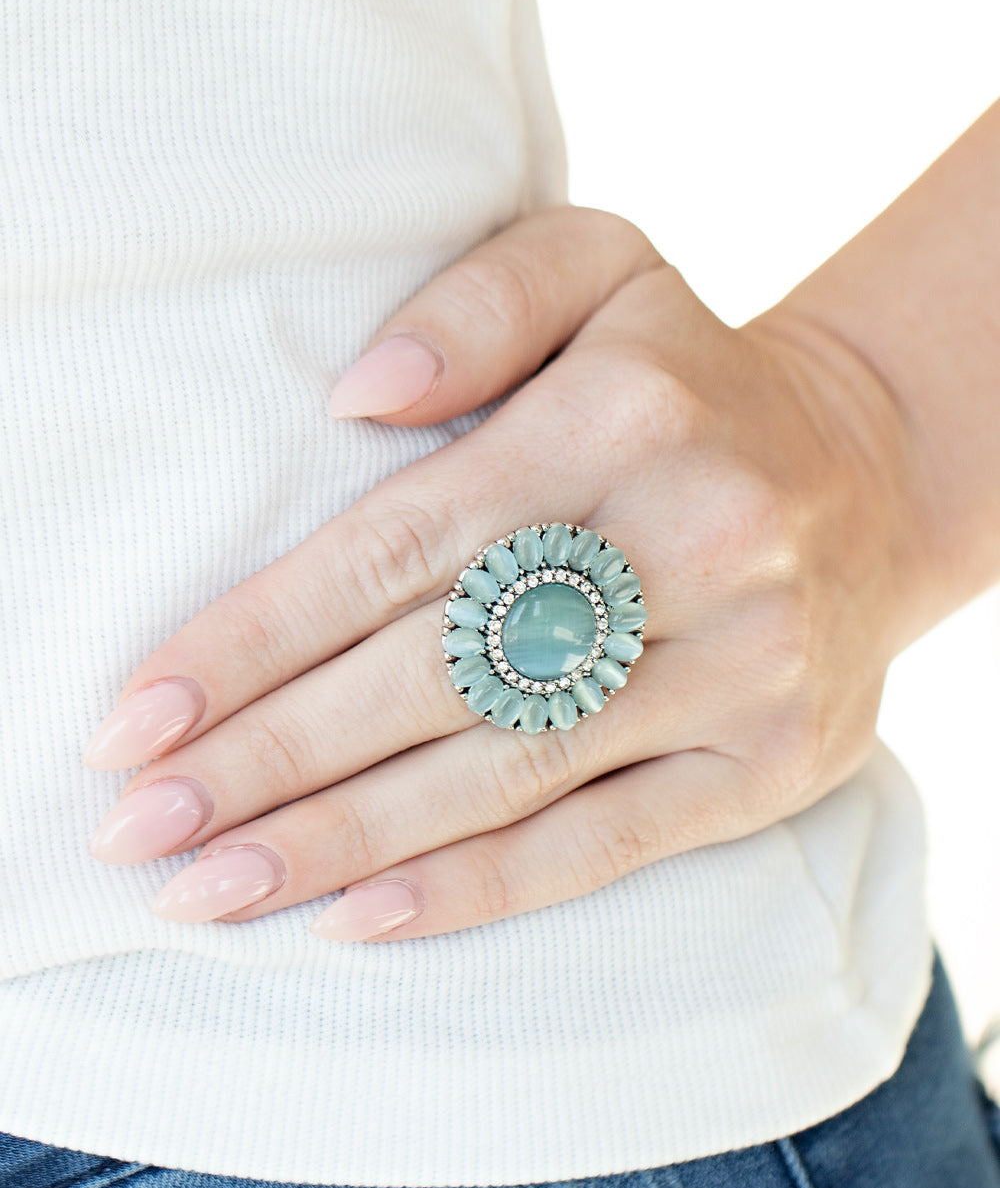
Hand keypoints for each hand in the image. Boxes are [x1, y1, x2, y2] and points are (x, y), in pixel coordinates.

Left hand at [81, 204, 918, 941]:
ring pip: (502, 775)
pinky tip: (354, 919)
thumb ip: (476, 308)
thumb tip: (353, 397)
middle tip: (137, 823)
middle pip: (432, 674)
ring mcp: (740, 666)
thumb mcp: (603, 269)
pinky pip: (601, 844)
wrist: (871, 476)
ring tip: (208, 886)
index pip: (398, 546)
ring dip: (338, 841)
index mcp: (624, 415)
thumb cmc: (688, 380)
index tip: (137, 715)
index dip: (256, 639)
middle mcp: (691, 541)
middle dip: (266, 759)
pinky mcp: (770, 762)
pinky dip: (472, 890)